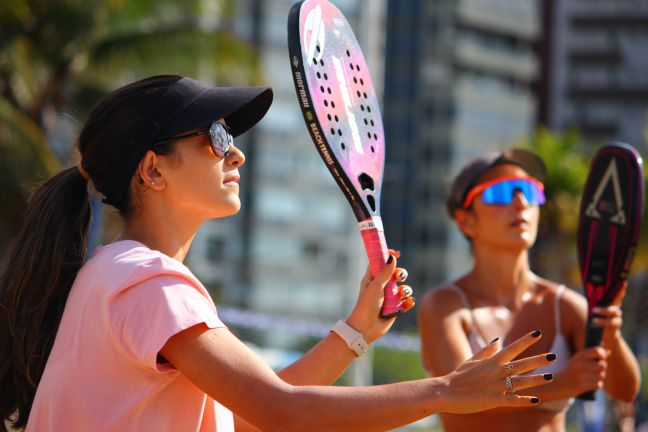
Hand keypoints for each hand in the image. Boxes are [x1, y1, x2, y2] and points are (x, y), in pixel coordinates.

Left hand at [346, 250, 413, 342]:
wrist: (366, 327)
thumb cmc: (366, 305)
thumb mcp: (375, 286)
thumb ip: (384, 272)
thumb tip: (392, 257)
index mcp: (372, 278)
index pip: (380, 262)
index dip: (388, 256)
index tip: (397, 254)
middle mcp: (381, 286)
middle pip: (395, 273)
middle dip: (400, 274)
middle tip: (398, 278)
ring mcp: (389, 297)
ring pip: (403, 287)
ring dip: (405, 290)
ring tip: (401, 295)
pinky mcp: (395, 308)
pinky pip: (407, 301)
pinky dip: (409, 302)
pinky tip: (407, 303)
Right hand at [436, 330, 554, 412]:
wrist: (445, 391)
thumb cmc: (458, 377)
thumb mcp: (472, 361)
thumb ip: (486, 351)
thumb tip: (498, 341)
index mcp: (491, 361)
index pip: (512, 347)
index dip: (526, 340)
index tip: (538, 332)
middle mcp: (495, 371)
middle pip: (520, 364)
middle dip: (538, 360)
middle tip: (553, 355)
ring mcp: (494, 385)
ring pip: (519, 382)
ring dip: (535, 380)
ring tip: (550, 377)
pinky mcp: (492, 399)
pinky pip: (511, 400)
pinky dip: (523, 400)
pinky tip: (536, 400)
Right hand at [553, 346, 607, 396]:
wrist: (556, 384)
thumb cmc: (571, 371)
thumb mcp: (578, 360)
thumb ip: (593, 355)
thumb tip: (609, 351)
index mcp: (579, 355)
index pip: (598, 351)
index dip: (602, 355)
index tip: (599, 360)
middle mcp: (580, 364)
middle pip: (603, 365)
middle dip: (602, 370)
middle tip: (594, 371)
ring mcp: (581, 375)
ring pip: (602, 376)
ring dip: (599, 378)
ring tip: (590, 378)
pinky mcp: (582, 386)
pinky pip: (598, 385)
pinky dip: (596, 385)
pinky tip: (589, 384)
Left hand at [592, 281, 626, 346]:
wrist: (607, 336)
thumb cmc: (600, 321)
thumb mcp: (597, 311)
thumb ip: (594, 303)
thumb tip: (588, 292)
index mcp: (612, 306)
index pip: (617, 296)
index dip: (621, 290)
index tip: (623, 282)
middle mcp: (616, 312)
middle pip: (616, 304)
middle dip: (608, 300)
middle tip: (595, 304)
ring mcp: (617, 319)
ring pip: (614, 313)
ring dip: (603, 311)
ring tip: (593, 311)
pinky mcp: (615, 327)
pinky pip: (610, 323)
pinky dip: (602, 321)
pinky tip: (594, 321)